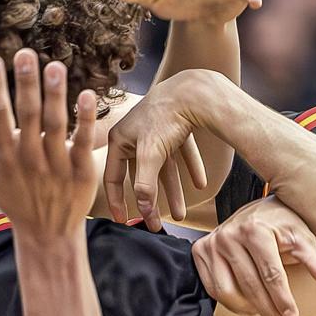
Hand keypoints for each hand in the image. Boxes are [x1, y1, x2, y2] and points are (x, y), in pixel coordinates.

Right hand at [0, 49, 98, 236]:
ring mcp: (56, 164)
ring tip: (54, 66)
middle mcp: (29, 158)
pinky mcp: (81, 171)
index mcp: (4, 156)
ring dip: (54, 94)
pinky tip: (88, 95)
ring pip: (55, 123)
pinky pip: (83, 141)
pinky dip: (86, 118)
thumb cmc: (15, 200)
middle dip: (24, 82)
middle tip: (26, 54)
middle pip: (26, 114)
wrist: (47, 233)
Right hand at [103, 70, 213, 230]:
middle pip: (143, 176)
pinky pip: (183, 153)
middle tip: (157, 225)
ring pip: (165, 168)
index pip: (113, 177)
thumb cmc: (165, 118)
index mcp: (120, 140)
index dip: (118, 200)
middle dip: (152, 202)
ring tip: (182, 215)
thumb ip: (145, 183)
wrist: (192, 90)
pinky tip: (201, 184)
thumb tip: (144, 209)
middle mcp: (135, 136)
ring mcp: (157, 131)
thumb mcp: (151, 153)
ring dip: (174, 192)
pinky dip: (191, 168)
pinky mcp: (177, 127)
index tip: (124, 220)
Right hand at [193, 196, 315, 315]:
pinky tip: (247, 307)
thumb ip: (314, 259)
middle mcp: (230, 235)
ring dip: (248, 309)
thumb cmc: (282, 223)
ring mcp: (212, 243)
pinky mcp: (201, 251)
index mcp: (256, 230)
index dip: (282, 299)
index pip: (271, 274)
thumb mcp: (302, 236)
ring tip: (266, 315)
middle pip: (250, 286)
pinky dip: (230, 302)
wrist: (256, 208)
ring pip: (227, 291)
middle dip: (268, 311)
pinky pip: (213, 287)